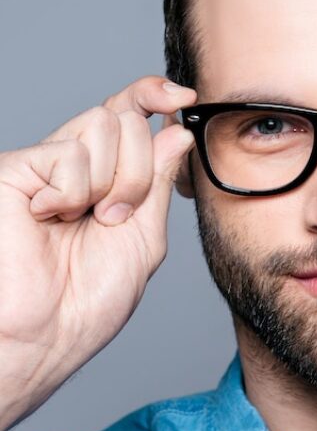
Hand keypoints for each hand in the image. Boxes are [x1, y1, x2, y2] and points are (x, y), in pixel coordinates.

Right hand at [0, 76, 196, 430]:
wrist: (42, 335)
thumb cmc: (88, 300)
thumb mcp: (143, 238)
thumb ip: (157, 182)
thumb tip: (176, 130)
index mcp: (107, 181)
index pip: (131, 119)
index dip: (154, 96)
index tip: (184, 96)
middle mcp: (78, 167)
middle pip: (127, 120)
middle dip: (139, 171)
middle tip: (116, 217)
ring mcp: (47, 166)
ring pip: (103, 125)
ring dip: (113, 181)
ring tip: (87, 222)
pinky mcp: (18, 169)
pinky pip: (71, 152)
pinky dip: (73, 191)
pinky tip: (50, 217)